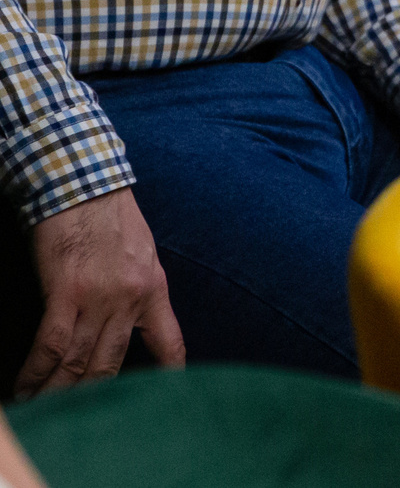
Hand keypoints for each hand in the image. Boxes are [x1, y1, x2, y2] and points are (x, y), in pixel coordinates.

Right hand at [15, 189, 183, 398]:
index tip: (165, 398)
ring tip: (44, 410)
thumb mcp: (143, 252)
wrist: (85, 185)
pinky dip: (37, 371)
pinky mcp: (66, 292)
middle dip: (93, 395)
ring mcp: (99, 298)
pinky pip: (52, 345)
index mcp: (153, 289)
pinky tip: (26, 387)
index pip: (169, 341)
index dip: (168, 373)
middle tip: (77, 418)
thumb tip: (130, 318)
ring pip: (79, 360)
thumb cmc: (110, 216)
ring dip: (58, 391)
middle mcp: (130, 299)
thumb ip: (139, 287)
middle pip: (112, 362)